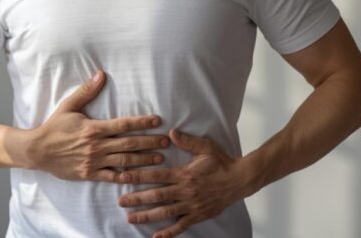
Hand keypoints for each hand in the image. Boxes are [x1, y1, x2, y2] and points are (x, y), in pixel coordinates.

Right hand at [24, 70, 170, 181]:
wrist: (37, 150)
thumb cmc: (54, 127)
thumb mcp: (69, 106)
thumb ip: (87, 91)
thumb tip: (101, 74)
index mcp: (94, 128)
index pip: (124, 124)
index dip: (142, 122)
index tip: (157, 121)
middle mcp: (97, 145)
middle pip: (129, 143)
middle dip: (150, 142)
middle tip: (166, 141)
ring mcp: (94, 161)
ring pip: (124, 161)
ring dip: (144, 159)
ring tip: (159, 158)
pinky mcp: (89, 174)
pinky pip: (111, 177)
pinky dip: (125, 177)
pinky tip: (138, 176)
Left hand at [117, 129, 253, 237]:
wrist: (240, 180)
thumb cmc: (222, 162)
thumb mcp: (205, 147)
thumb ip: (187, 141)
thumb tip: (171, 132)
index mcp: (184, 173)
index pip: (157, 175)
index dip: (139, 176)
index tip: (123, 176)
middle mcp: (185, 191)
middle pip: (156, 195)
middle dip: (137, 198)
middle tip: (120, 201)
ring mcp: (191, 205)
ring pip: (165, 212)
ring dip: (147, 215)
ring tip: (131, 218)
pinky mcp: (198, 215)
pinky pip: (181, 226)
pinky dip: (168, 232)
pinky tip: (156, 237)